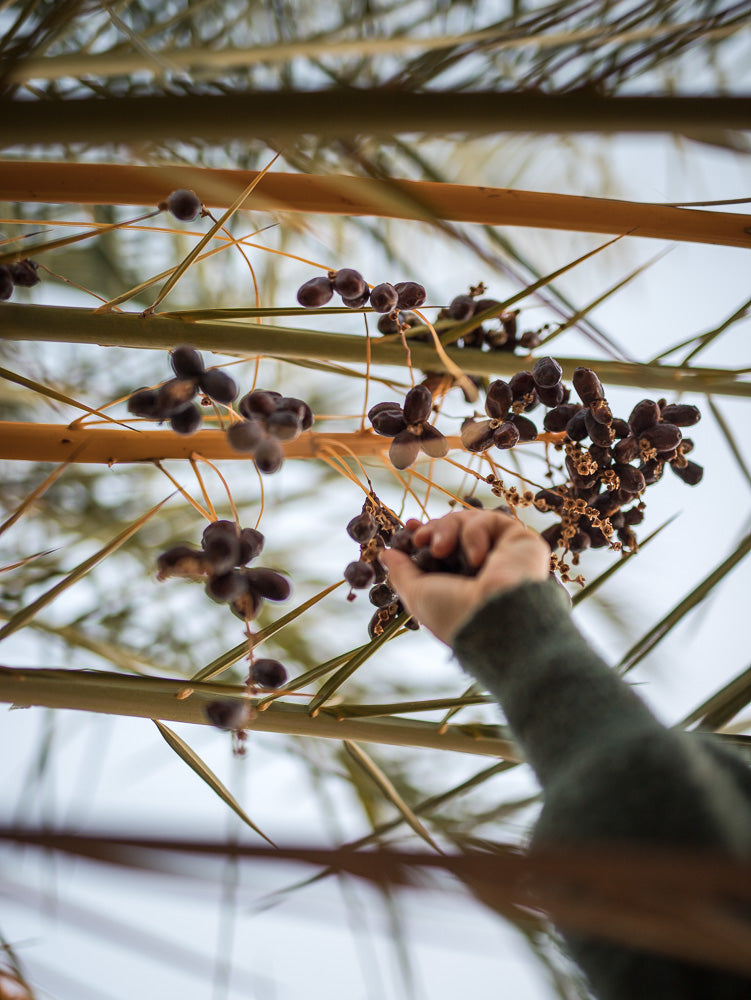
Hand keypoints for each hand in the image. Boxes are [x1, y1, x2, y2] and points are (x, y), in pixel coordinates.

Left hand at [380, 509, 549, 645]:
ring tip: (441, 549)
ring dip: (449, 529)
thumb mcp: (416, 594)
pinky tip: (476, 557)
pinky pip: (491, 520)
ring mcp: (503, 553)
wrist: (495, 617)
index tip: (409, 527)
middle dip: (434, 530)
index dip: (426, 532)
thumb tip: (387, 554)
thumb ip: (402, 572)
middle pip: (455, 529)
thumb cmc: (454, 614)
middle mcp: (483, 568)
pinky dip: (475, 533)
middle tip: (421, 539)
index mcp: (461, 582)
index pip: (443, 547)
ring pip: (470, 521)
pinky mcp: (520, 540)